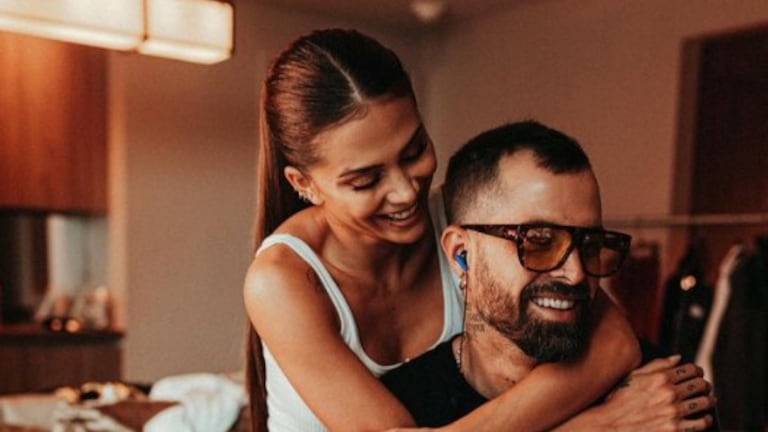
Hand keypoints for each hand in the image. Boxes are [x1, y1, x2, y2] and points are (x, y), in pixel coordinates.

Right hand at [585, 355, 715, 430]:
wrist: (612, 425)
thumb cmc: (620, 400)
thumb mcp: (634, 376)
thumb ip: (657, 365)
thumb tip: (678, 358)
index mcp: (660, 378)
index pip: (690, 369)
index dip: (697, 371)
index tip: (697, 374)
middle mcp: (669, 394)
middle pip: (700, 385)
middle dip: (704, 384)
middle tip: (704, 387)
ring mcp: (674, 412)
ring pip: (705, 402)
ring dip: (709, 400)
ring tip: (708, 401)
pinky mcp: (675, 429)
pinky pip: (701, 423)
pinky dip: (706, 419)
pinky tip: (705, 417)